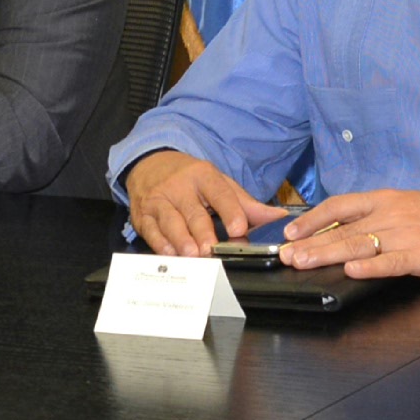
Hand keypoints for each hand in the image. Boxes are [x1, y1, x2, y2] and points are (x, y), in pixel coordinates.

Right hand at [123, 149, 284, 256]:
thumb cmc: (190, 180)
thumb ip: (246, 204)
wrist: (150, 164)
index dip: (230, 211)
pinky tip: (171, 254)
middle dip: (202, 231)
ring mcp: (159, 201)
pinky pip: (151, 231)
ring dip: (181, 240)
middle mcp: (180, 187)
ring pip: (170, 222)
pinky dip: (160, 244)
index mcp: (203, 176)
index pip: (220, 193)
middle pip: (193, 211)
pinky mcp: (142, 215)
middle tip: (211, 248)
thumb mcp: (219, 184)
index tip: (240, 228)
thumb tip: (277, 218)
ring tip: (192, 254)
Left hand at [282, 188, 419, 278]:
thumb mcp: (408, 207)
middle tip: (285, 255)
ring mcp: (405, 234)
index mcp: (386, 200)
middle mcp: (391, 214)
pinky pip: (391, 261)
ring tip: (303, 263)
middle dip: (310, 243)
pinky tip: (352, 271)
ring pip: (358, 244)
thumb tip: (344, 231)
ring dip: (327, 255)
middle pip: (342, 229)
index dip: (311, 219)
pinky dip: (370, 267)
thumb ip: (378, 218)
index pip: (339, 206)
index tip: (289, 232)